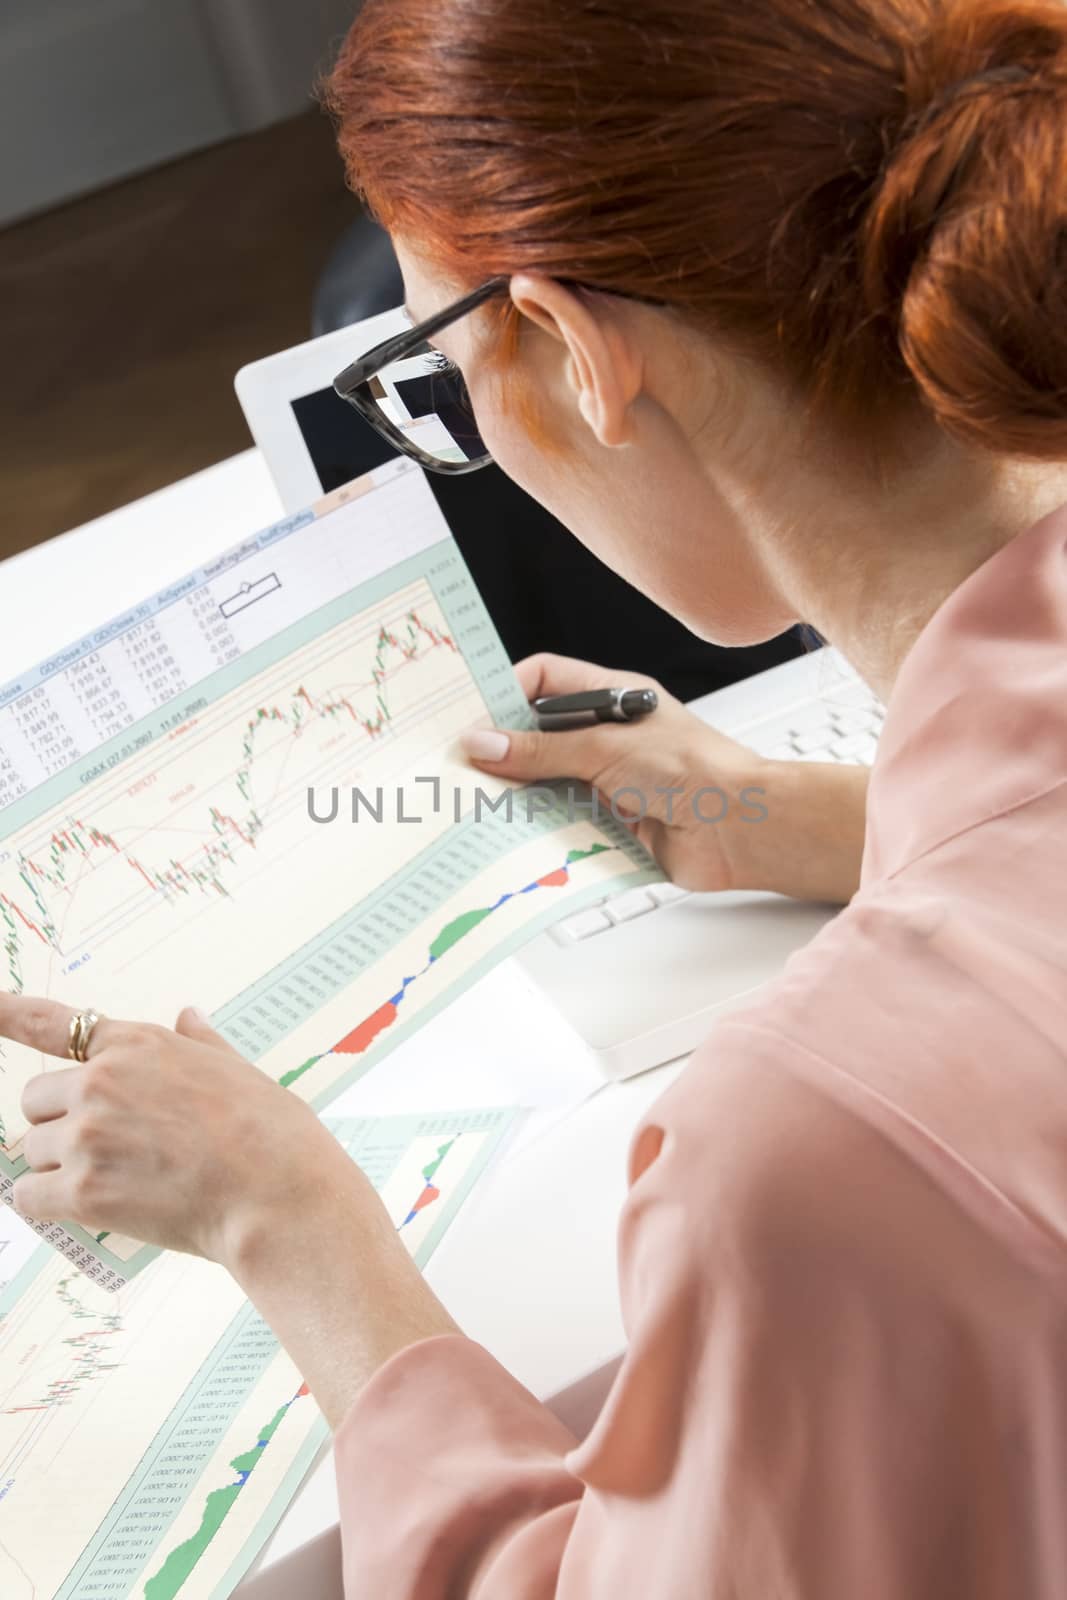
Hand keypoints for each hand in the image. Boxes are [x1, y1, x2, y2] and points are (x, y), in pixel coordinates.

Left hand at [6, 995, 460, 1424]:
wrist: (277, 1194)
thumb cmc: (271, 1132)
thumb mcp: (238, 1069)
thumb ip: (200, 1042)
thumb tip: (188, 1016)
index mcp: (137, 1044)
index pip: (53, 1022)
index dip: (9, 1013)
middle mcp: (101, 1082)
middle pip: (35, 1101)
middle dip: (57, 1123)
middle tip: (102, 1148)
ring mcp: (87, 1136)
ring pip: (31, 1150)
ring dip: (57, 1167)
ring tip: (114, 1183)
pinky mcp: (82, 1192)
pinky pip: (27, 1195)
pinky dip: (45, 1203)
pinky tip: (80, 1207)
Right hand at [462, 653, 867, 903]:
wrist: (741, 829)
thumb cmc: (697, 771)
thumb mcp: (605, 748)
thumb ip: (541, 749)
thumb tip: (485, 743)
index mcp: (612, 697)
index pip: (546, 681)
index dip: (506, 691)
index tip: (471, 715)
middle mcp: (609, 738)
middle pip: (540, 737)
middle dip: (504, 752)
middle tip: (463, 767)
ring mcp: (610, 781)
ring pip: (548, 784)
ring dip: (520, 796)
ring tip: (481, 806)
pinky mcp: (613, 825)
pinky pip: (565, 825)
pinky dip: (541, 832)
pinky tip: (518, 839)